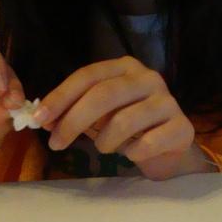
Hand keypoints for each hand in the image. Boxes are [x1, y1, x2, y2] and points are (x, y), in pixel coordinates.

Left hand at [34, 56, 211, 179]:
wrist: (170, 149)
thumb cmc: (131, 129)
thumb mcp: (99, 117)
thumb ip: (74, 113)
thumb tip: (43, 119)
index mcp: (125, 67)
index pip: (87, 76)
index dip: (61, 97)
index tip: (39, 119)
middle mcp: (148, 78)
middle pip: (103, 95)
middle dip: (73, 121)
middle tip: (56, 144)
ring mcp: (168, 101)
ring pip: (124, 121)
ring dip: (105, 142)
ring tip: (104, 149)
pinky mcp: (182, 127)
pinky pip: (147, 143)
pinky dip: (132, 153)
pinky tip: (132, 154)